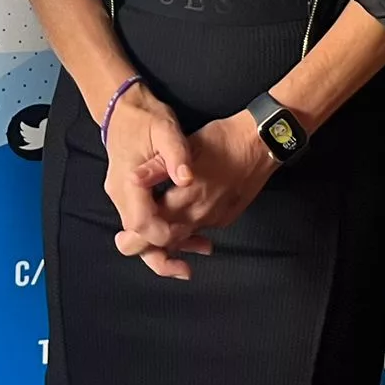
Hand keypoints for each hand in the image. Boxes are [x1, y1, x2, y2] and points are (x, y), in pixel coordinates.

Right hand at [99, 86, 213, 279]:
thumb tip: (186, 178)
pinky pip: (142, 222)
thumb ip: (176, 156)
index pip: (141, 223)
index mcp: (128, 182)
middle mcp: (120, 194)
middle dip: (162, 254)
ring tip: (196, 252)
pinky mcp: (129, 195)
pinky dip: (161, 232)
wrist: (123, 107)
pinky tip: (186, 234)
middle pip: (136, 238)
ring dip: (165, 246)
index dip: (164, 234)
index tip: (188, 236)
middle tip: (188, 268)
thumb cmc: (145, 118)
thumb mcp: (165, 130)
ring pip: (139, 234)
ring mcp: (121, 196)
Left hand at [115, 110, 277, 276]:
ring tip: (151, 237)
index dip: (135, 236)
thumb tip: (132, 178)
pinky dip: (187, 233)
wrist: (262, 142)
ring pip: (185, 239)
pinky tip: (180, 224)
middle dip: (147, 245)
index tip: (122, 236)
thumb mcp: (187, 147)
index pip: (153, 228)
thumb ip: (157, 167)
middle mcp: (201, 214)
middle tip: (129, 241)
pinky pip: (202, 231)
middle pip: (167, 241)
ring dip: (167, 240)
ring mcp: (216, 218)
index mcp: (187, 198)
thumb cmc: (223, 139)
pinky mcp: (227, 217)